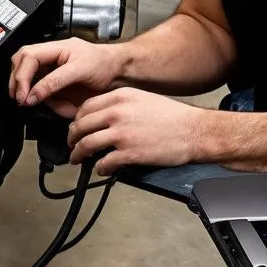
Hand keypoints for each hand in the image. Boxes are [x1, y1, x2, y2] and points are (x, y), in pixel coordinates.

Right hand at [9, 38, 126, 118]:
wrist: (120, 72)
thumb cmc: (105, 64)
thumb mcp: (79, 70)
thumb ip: (54, 82)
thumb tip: (33, 94)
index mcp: (55, 48)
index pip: (28, 57)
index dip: (22, 76)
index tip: (24, 94)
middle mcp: (50, 58)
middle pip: (21, 64)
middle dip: (18, 82)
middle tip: (21, 98)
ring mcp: (53, 71)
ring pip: (29, 80)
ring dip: (32, 93)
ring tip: (40, 103)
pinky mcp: (58, 85)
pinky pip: (45, 95)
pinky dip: (50, 103)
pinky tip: (63, 107)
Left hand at [67, 88, 202, 174]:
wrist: (194, 131)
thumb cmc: (173, 117)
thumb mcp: (142, 99)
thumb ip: (120, 105)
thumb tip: (102, 117)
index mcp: (120, 97)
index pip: (85, 108)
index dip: (76, 120)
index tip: (76, 128)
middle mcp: (118, 113)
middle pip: (81, 126)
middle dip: (72, 138)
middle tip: (72, 145)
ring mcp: (122, 133)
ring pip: (87, 144)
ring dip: (79, 154)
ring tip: (78, 159)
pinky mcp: (130, 153)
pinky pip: (104, 162)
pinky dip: (99, 168)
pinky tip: (101, 169)